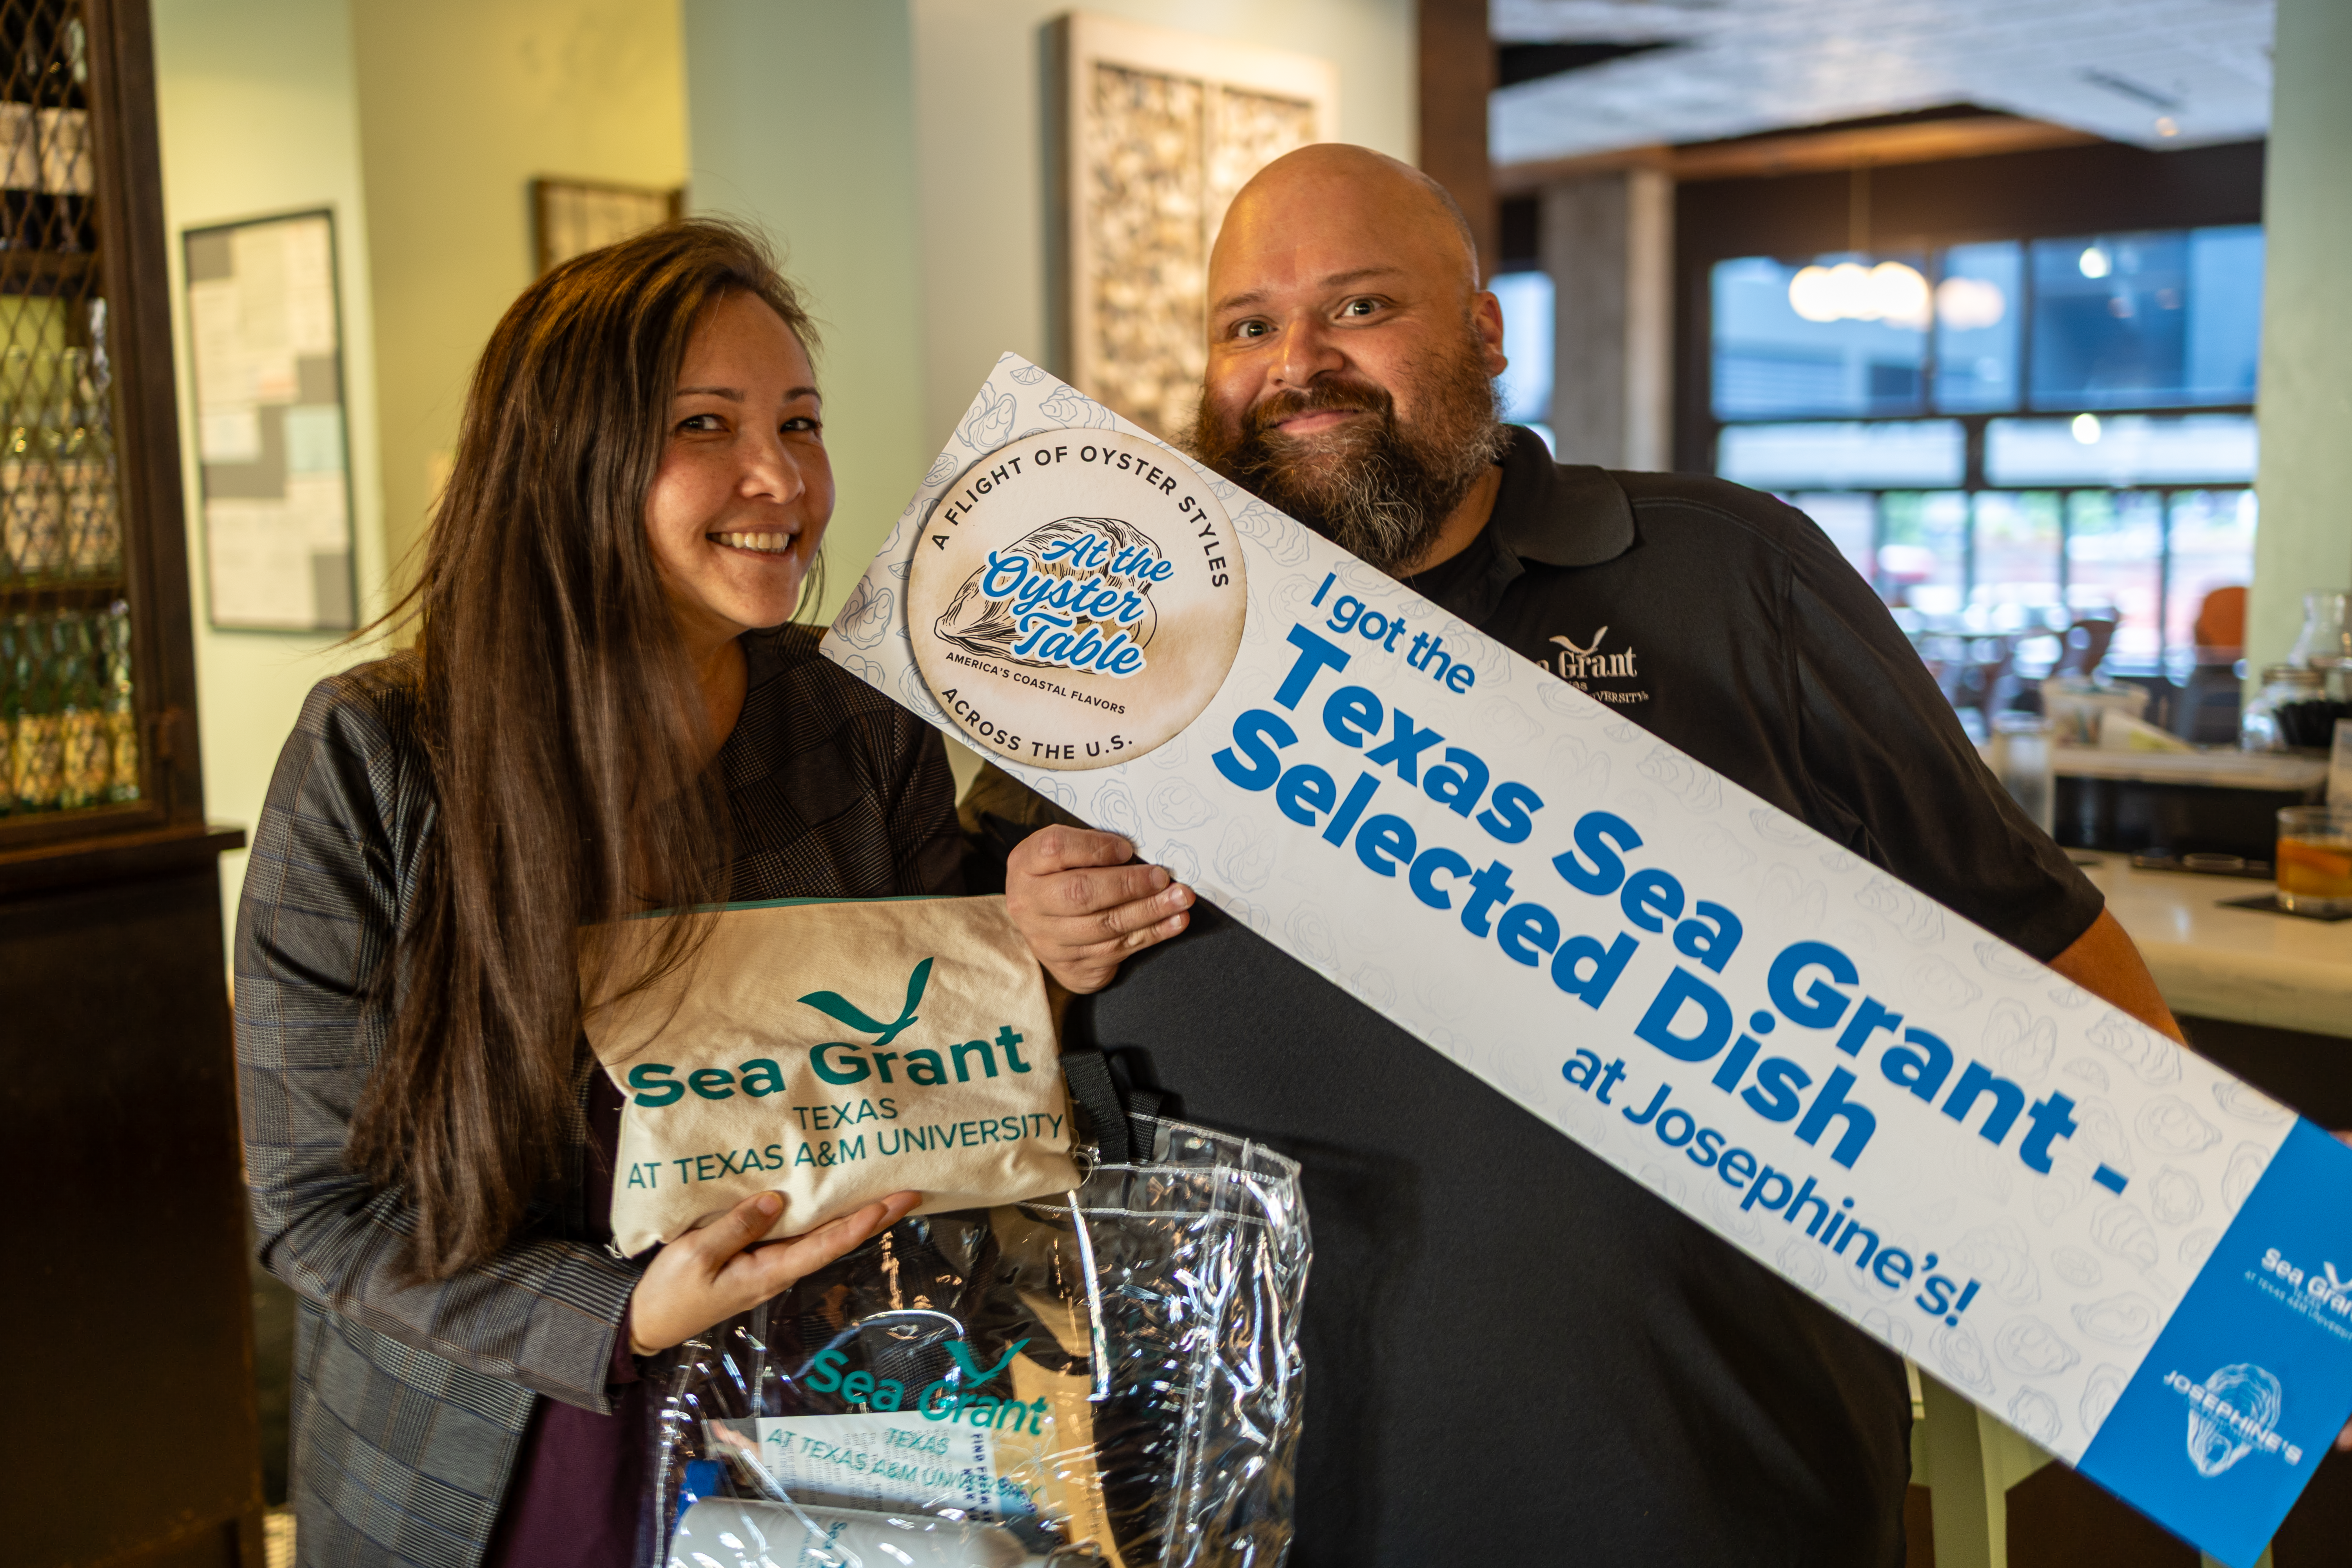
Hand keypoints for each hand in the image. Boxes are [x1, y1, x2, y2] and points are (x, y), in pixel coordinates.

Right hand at [627, 1188, 920, 1354]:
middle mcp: (779, 1272)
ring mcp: (770, 1269)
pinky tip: (833, 1205)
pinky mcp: (757, 1263)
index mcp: (769, 1272)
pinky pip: (798, 1239)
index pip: (826, 1246)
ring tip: (887, 1196)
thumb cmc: (670, 1291)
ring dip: (855, 1219)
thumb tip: (778, 1199)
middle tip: (910, 1194)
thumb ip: (738, 1227)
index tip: (891, 1205)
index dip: (860, 1225)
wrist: (647, 1321)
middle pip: (835, 1243)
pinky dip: (823, 1221)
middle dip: (874, 1219)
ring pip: (822, 1240)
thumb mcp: (697, 1255)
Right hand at [1004, 825, 1192, 993]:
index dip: (1094, 848)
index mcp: (1025, 865)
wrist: (1041, 925)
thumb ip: (1089, 846)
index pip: (1055, 849)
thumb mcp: (1062, 852)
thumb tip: (1136, 851)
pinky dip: (1151, 935)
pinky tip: (1174, 922)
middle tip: (1163, 877)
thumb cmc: (1059, 876)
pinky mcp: (1071, 967)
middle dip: (1129, 885)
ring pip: (1104, 927)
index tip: (1127, 848)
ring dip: (1149, 912)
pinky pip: (1117, 950)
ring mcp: (1049, 941)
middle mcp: (1029, 905)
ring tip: (1180, 899)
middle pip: (1081, 893)